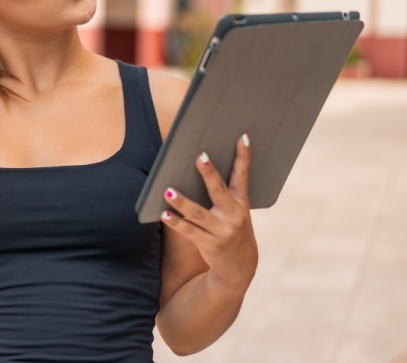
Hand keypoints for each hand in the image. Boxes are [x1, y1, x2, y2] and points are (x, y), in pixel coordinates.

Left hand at [160, 134, 258, 297]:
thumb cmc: (231, 229)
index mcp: (241, 203)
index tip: (241, 137)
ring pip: (197, 213)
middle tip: (199, 157)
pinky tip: (164, 215)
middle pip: (218, 191)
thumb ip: (222, 194)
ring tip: (168, 190)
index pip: (242, 175)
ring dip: (181, 201)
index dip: (243, 156)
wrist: (240, 268)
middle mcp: (234, 215)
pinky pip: (188, 231)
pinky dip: (175, 222)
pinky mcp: (209, 244)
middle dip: (209, 174)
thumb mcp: (235, 212)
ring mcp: (221, 231)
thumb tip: (198, 167)